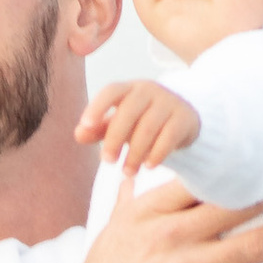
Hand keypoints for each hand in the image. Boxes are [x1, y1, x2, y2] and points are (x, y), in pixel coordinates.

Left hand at [80, 78, 201, 180]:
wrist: (181, 120)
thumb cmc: (141, 122)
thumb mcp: (119, 125)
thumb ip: (98, 129)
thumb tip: (78, 134)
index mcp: (128, 89)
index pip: (111, 91)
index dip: (97, 107)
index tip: (85, 126)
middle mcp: (149, 90)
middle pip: (129, 111)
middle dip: (115, 138)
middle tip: (107, 161)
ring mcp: (169, 102)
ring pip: (149, 127)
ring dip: (135, 153)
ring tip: (127, 172)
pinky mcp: (184, 118)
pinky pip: (169, 136)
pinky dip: (157, 153)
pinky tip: (149, 167)